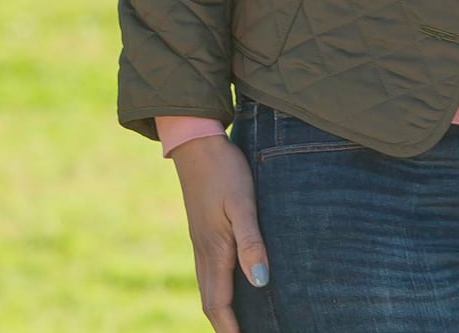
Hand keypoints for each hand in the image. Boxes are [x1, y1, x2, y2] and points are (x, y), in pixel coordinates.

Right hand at [169, 133, 269, 332]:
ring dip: (220, 308)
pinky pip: (207, 270)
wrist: (197, 143)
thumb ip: (251, 242)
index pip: (218, 303)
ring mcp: (200, 240)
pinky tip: (231, 283)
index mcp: (214, 250)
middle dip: (224, 325)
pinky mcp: (203, 230)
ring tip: (237, 322)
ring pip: (207, 286)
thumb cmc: (224, 171)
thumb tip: (260, 282)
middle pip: (209, 301)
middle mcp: (203, 250)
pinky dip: (217, 288)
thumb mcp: (243, 204)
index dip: (230, 328)